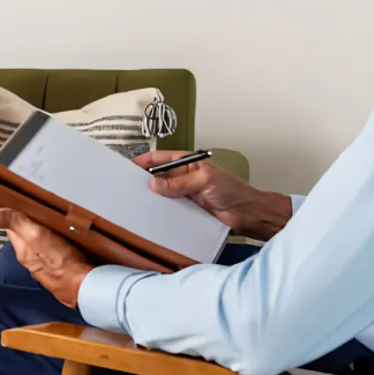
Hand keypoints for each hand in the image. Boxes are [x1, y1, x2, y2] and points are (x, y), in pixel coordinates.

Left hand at [0, 208, 92, 307]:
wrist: (85, 287)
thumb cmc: (63, 263)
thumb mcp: (35, 235)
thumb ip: (14, 223)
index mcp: (24, 252)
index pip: (13, 229)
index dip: (15, 215)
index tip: (19, 205)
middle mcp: (32, 262)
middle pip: (27, 239)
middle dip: (31, 226)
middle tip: (39, 213)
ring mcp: (48, 269)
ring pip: (42, 249)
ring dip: (45, 239)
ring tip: (54, 227)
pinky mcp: (63, 273)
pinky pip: (57, 257)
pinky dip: (58, 250)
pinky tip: (68, 245)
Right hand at [133, 150, 291, 239]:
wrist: (246, 214)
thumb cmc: (232, 190)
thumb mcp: (204, 180)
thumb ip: (179, 182)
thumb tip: (154, 183)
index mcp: (186, 163)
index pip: (158, 158)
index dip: (142, 161)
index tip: (127, 167)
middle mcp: (182, 177)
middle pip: (157, 177)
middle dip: (142, 181)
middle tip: (127, 188)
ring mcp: (183, 195)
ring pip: (161, 195)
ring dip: (150, 199)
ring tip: (135, 203)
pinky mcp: (186, 211)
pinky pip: (168, 211)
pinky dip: (159, 213)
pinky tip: (150, 216)